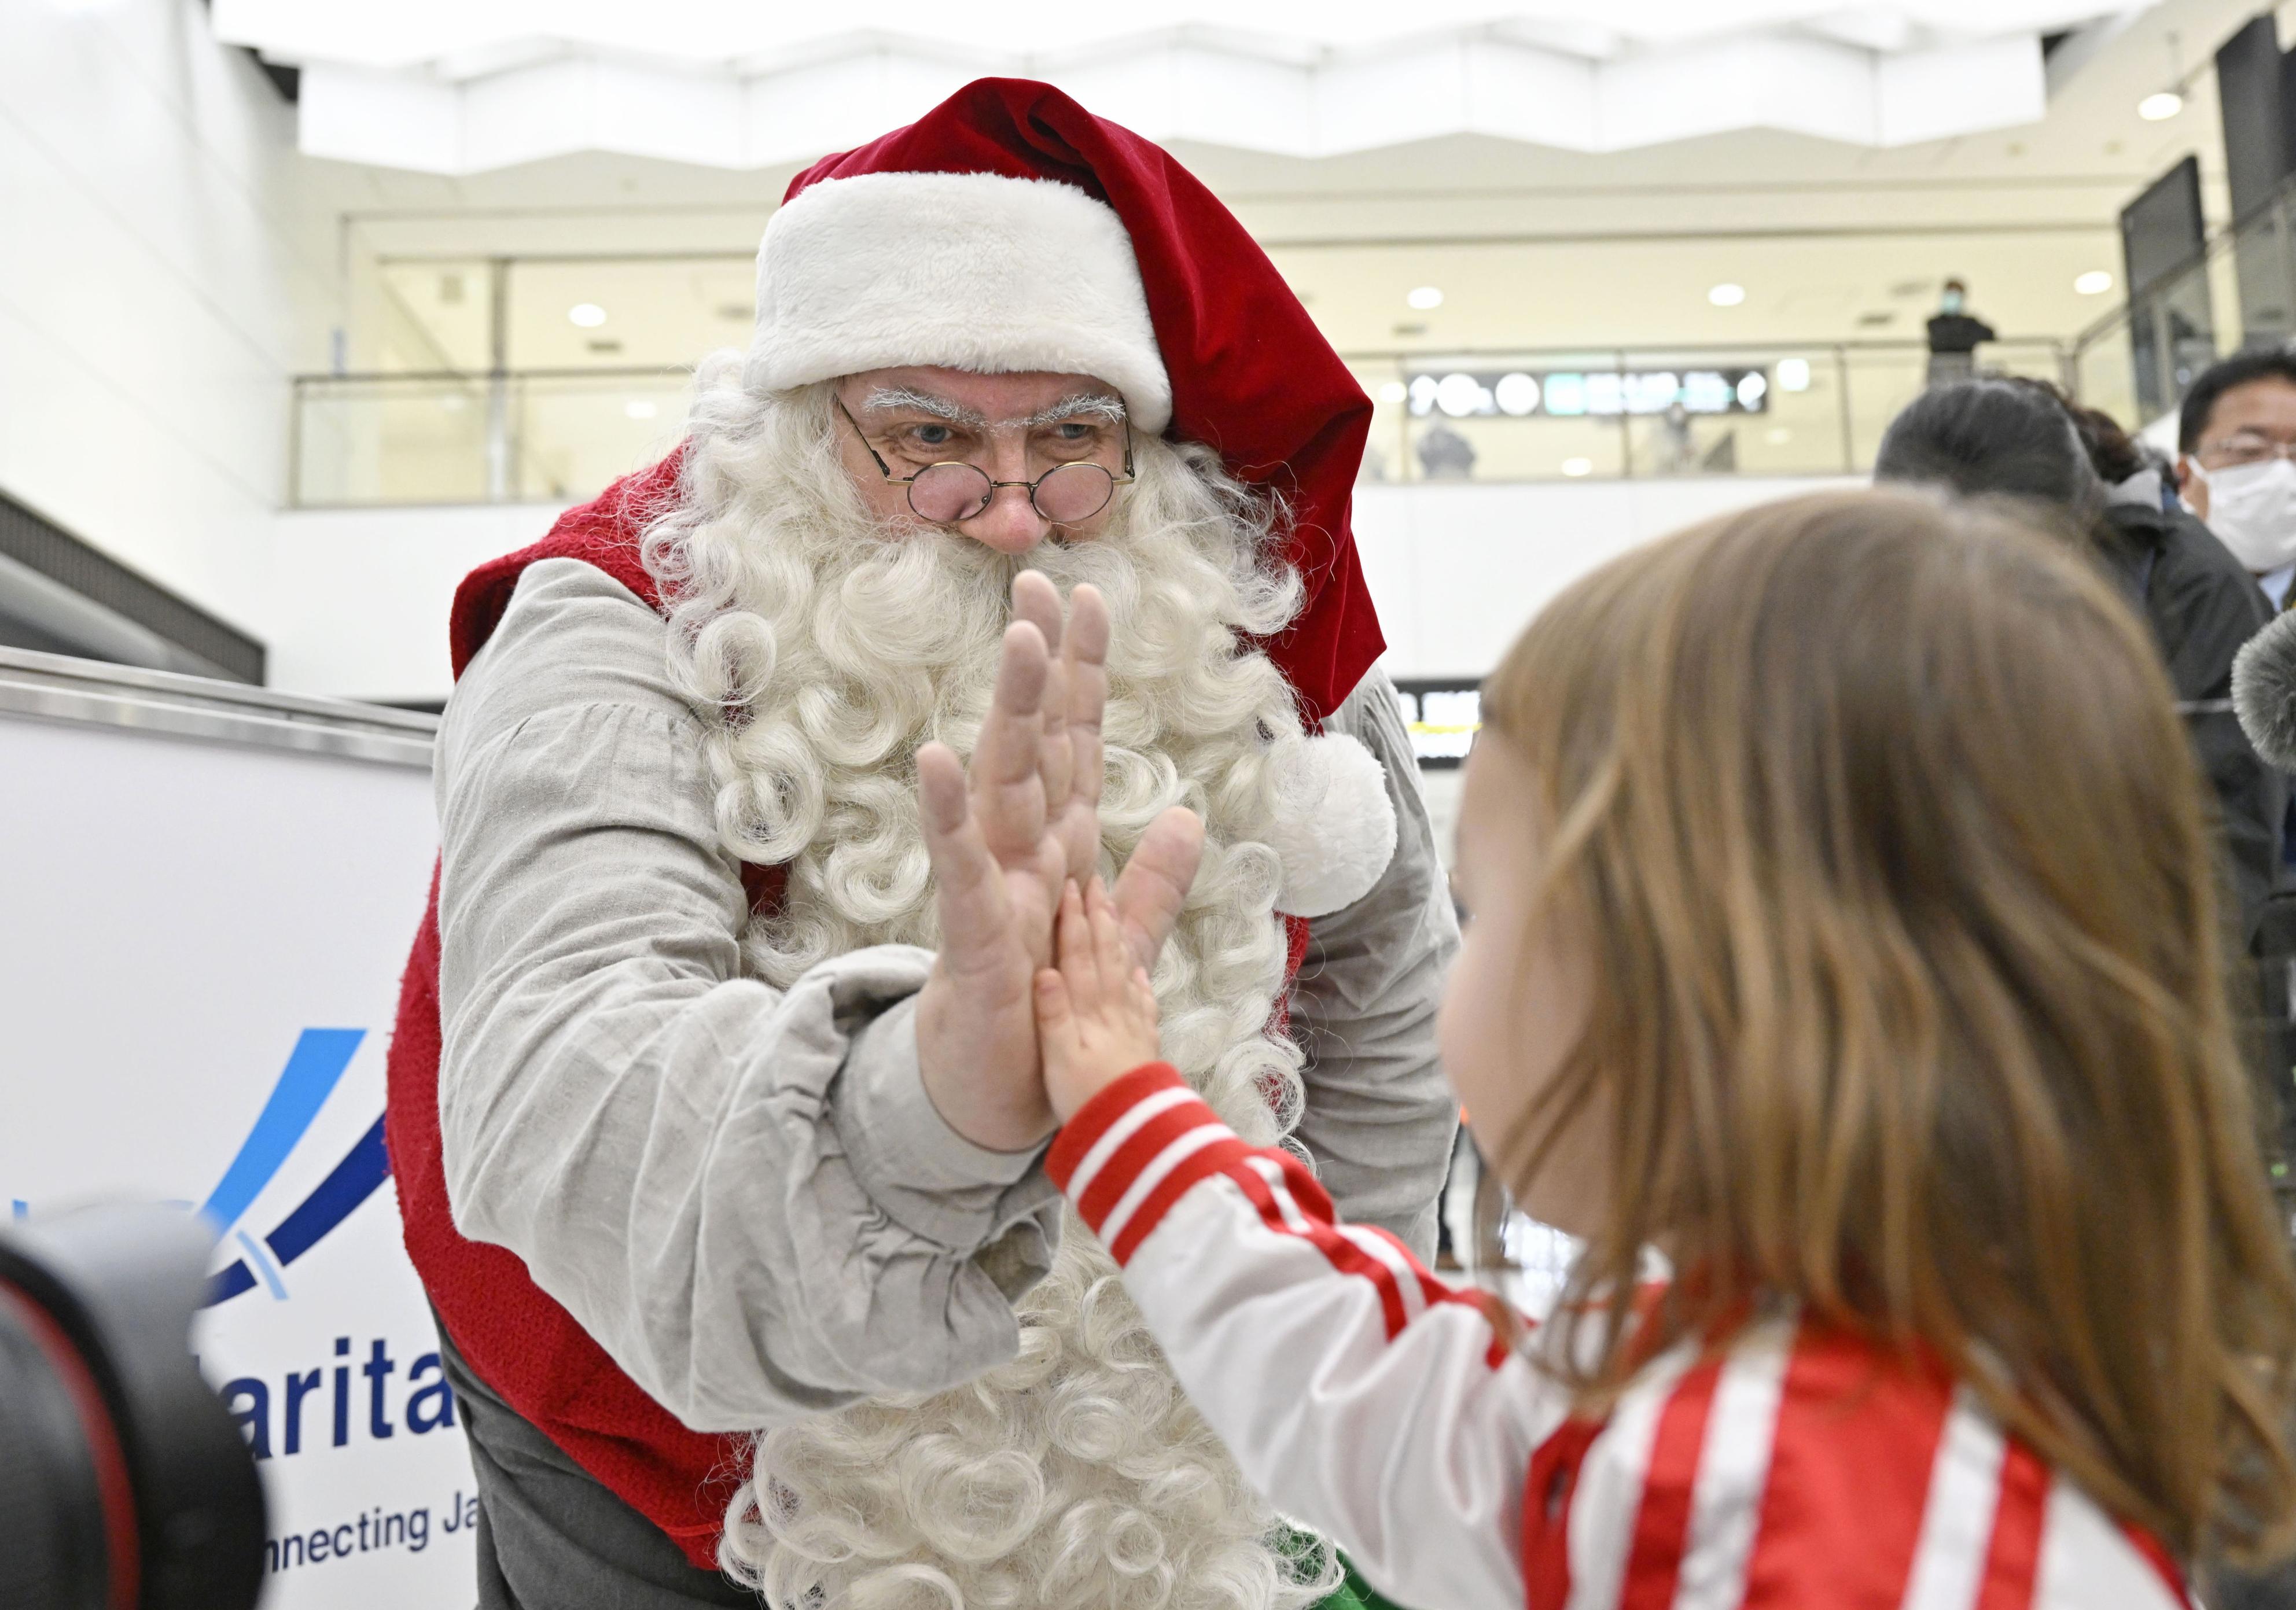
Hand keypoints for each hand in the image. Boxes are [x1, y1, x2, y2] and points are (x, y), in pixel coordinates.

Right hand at [912, 574, 1202, 1150]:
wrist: (989, 1095)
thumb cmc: (1039, 1012)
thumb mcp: (1113, 943)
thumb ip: (1151, 884)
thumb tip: (1188, 814)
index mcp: (1060, 847)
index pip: (1076, 743)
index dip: (1086, 673)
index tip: (1093, 597)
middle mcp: (1022, 850)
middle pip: (1035, 740)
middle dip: (1043, 663)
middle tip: (1041, 581)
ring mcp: (992, 885)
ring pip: (1002, 783)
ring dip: (1012, 710)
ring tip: (1021, 639)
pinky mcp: (971, 933)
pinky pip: (959, 867)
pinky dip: (948, 816)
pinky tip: (936, 759)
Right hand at [1036, 879, 1163, 1123]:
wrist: (1132, 1133)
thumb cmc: (1087, 1100)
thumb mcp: (1058, 1061)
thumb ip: (1052, 1016)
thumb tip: (1044, 971)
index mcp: (1088, 1010)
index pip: (1079, 955)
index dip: (1074, 920)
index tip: (1071, 886)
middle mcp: (1112, 1010)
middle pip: (1105, 954)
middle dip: (1098, 916)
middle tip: (1094, 883)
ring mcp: (1132, 1025)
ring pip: (1123, 970)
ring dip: (1117, 938)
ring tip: (1113, 911)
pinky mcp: (1144, 1043)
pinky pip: (1143, 1002)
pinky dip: (1139, 981)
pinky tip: (1137, 971)